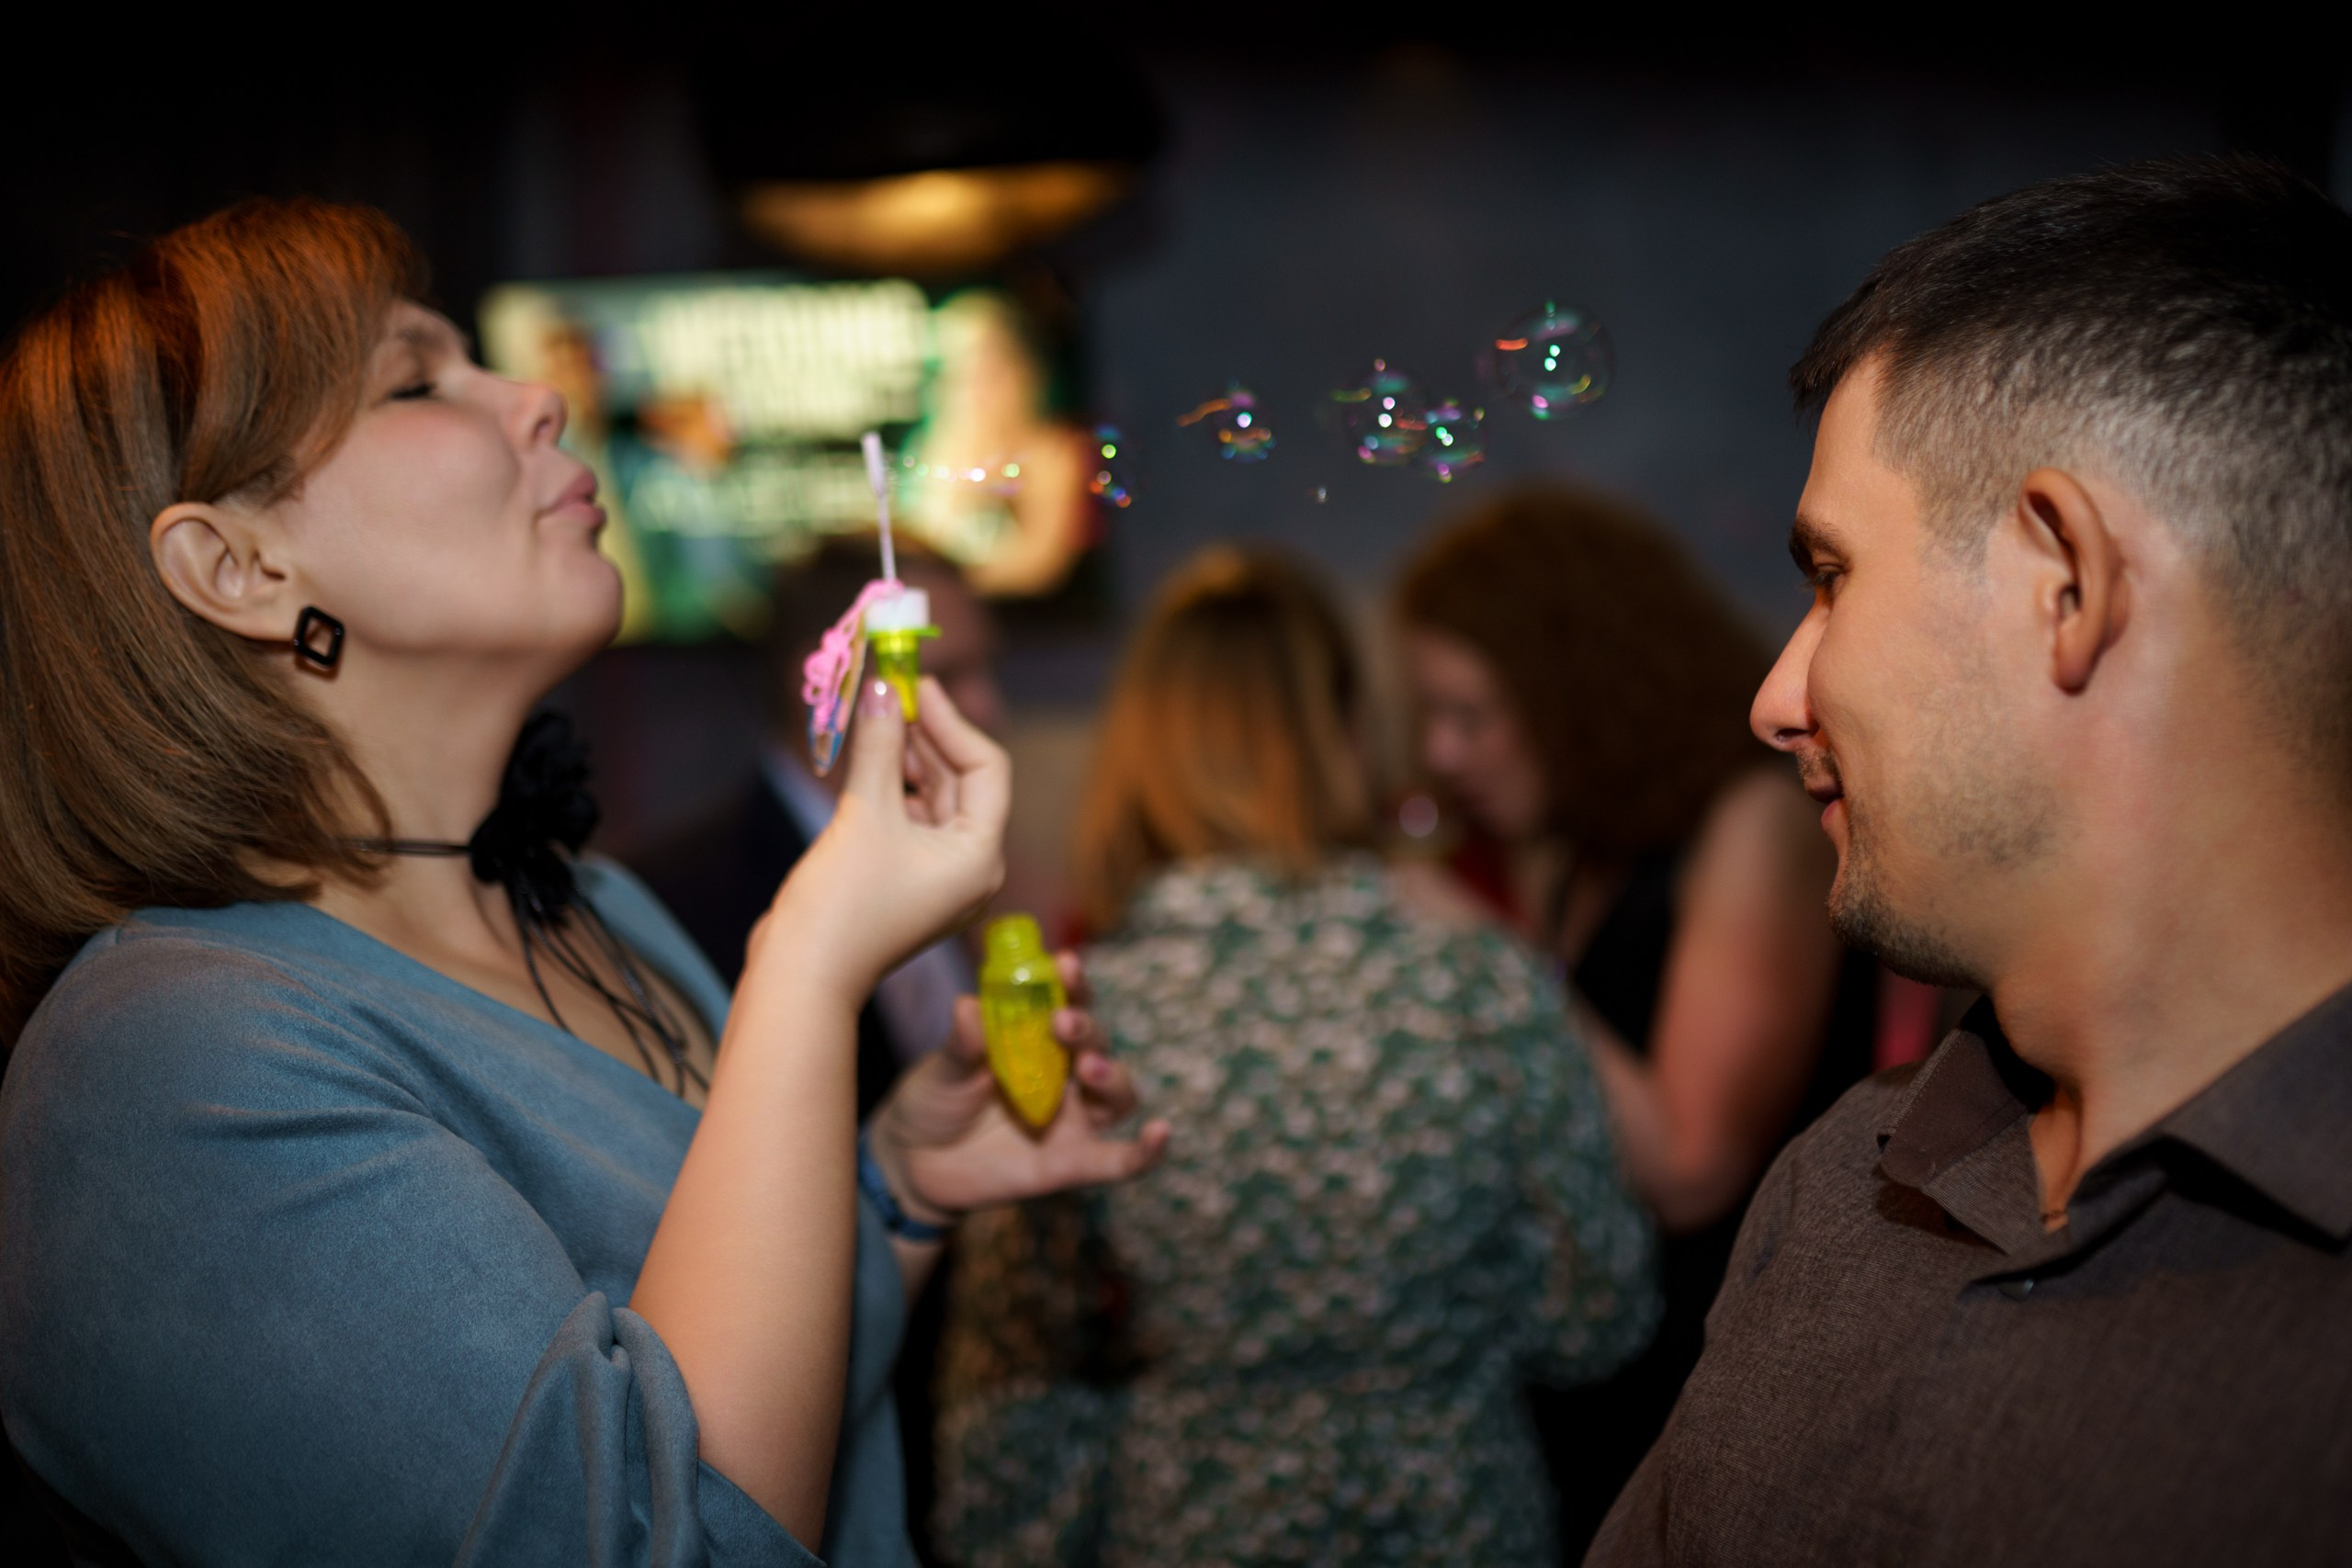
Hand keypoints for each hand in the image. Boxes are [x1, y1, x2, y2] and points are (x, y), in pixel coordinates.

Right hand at [751, 676, 1007, 1006]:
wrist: (800, 974)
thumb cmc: (843, 904)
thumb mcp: (865, 813)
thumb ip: (881, 746)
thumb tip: (882, 687)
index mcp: (980, 856)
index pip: (986, 768)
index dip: (951, 721)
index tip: (916, 684)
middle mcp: (970, 865)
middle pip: (960, 779)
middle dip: (926, 732)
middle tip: (890, 686)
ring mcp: (937, 874)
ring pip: (932, 795)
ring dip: (905, 754)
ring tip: (873, 713)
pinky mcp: (904, 876)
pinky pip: (908, 816)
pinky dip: (889, 784)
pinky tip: (865, 754)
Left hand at [867, 952, 1171, 1223]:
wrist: (916, 1163)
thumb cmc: (935, 1101)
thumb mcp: (942, 1069)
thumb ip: (961, 1044)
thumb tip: (967, 1006)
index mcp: (1037, 1039)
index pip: (1068, 1002)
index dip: (1073, 983)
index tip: (1065, 963)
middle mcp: (1065, 1074)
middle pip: (1098, 1044)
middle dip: (1086, 1029)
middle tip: (1062, 1022)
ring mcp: (1073, 1119)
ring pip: (1117, 1094)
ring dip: (1111, 1076)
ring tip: (1086, 1068)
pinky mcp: (1072, 1163)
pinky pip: (1119, 1161)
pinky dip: (1146, 1151)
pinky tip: (1160, 1133)